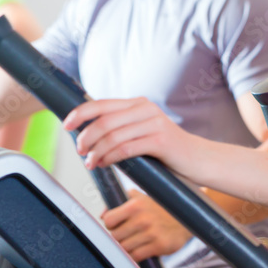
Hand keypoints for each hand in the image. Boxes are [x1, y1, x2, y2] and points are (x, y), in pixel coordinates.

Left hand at [63, 97, 198, 171]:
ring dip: (96, 151)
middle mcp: (145, 108)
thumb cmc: (167, 151)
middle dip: (86, 136)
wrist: (199, 159)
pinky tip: (104, 164)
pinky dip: (110, 157)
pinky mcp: (161, 140)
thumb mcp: (142, 133)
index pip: (102, 103)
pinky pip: (126, 148)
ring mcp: (154, 123)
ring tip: (90, 163)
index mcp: (138, 103)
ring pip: (113, 135)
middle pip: (104, 119)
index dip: (80, 113)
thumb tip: (88, 137)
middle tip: (79, 151)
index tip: (67, 125)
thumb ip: (121, 130)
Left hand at [101, 191, 192, 261]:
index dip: (109, 225)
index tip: (114, 226)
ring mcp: (151, 233)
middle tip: (123, 236)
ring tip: (131, 244)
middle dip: (117, 238)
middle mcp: (142, 219)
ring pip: (124, 248)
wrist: (187, 217)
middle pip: (115, 236)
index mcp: (135, 205)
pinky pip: (137, 256)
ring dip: (125, 248)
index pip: (109, 220)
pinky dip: (134, 256)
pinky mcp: (160, 246)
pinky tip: (137, 252)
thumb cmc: (161, 207)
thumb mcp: (142, 198)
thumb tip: (103, 214)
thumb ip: (121, 202)